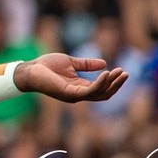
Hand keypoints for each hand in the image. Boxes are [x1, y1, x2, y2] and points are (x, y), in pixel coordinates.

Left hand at [12, 52, 129, 103]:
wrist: (30, 70)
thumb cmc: (46, 66)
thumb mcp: (70, 62)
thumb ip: (86, 64)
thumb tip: (104, 63)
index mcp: (80, 87)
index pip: (101, 88)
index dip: (113, 81)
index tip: (122, 71)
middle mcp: (79, 94)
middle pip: (104, 93)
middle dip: (116, 84)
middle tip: (126, 73)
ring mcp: (75, 96)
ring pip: (99, 94)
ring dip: (111, 84)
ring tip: (120, 73)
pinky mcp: (70, 94)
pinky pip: (89, 91)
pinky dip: (99, 84)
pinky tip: (106, 74)